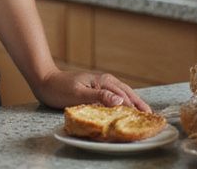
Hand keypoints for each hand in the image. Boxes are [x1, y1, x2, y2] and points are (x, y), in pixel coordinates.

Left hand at [34, 68, 151, 112]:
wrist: (46, 81)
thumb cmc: (59, 88)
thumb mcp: (78, 94)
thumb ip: (99, 97)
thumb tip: (120, 101)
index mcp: (103, 81)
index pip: (124, 96)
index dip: (135, 106)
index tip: (145, 117)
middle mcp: (105, 80)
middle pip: (127, 92)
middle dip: (139, 103)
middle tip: (151, 115)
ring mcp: (101, 83)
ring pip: (122, 92)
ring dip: (133, 101)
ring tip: (143, 111)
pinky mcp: (97, 88)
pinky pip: (115, 94)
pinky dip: (124, 100)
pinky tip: (126, 106)